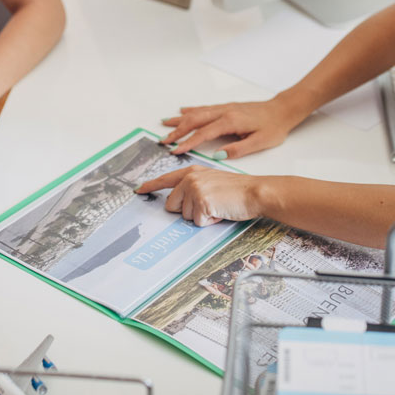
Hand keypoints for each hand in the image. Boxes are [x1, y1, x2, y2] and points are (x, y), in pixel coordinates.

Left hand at [134, 166, 263, 226]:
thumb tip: (179, 203)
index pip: (166, 179)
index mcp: (192, 171)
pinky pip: (197, 222)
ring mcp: (194, 190)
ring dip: (201, 217)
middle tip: (209, 205)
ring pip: (185, 216)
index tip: (139, 190)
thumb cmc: (238, 190)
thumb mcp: (212, 181)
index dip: (151, 186)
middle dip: (188, 211)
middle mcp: (190, 178)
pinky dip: (209, 222)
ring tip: (218, 207)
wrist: (255, 192)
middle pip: (172, 205)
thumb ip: (194, 187)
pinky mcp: (201, 202)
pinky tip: (221, 211)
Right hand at [160, 96, 306, 158]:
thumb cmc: (274, 127)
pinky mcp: (227, 107)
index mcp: (230, 122)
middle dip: (177, 131)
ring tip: (165, 125)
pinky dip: (191, 110)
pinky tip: (183, 111)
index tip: (175, 151)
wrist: (283, 110)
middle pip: (194, 121)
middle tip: (163, 141)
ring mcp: (224, 108)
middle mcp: (224, 112)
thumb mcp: (260, 142)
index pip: (203, 133)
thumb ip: (237, 149)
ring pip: (197, 113)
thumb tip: (217, 155)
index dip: (188, 143)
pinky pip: (204, 108)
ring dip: (180, 120)